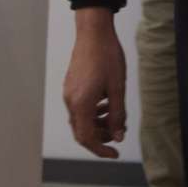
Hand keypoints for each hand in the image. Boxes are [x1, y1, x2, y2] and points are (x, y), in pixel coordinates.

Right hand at [63, 8, 126, 158]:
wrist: (94, 32)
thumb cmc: (107, 56)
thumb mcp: (118, 88)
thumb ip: (118, 114)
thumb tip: (118, 136)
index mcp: (81, 103)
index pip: (87, 138)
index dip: (100, 149)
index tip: (114, 153)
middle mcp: (71, 101)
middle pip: (82, 131)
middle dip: (100, 137)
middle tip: (118, 135)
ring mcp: (69, 93)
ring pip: (81, 119)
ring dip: (98, 124)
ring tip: (116, 118)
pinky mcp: (71, 86)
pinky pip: (80, 107)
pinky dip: (93, 112)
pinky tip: (107, 104)